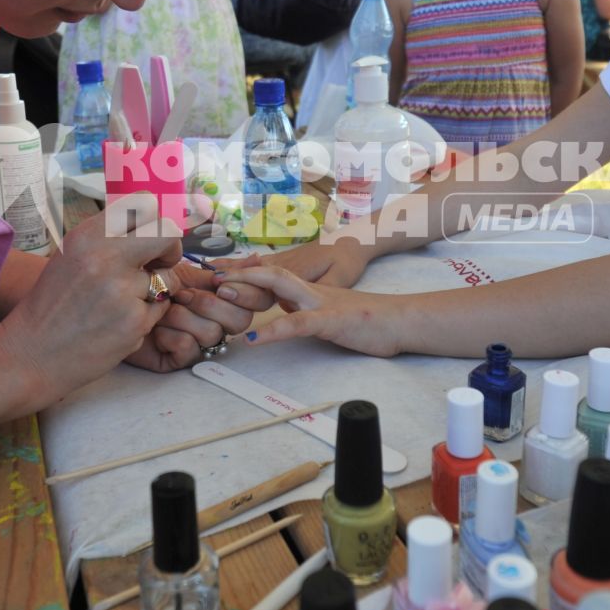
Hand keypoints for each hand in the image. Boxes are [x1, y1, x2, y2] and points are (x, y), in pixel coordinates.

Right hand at [0, 194, 183, 400]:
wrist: (33, 352)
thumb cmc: (54, 303)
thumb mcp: (71, 255)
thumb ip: (107, 237)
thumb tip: (149, 221)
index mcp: (87, 236)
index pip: (144, 203)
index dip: (154, 220)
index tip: (150, 237)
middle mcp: (104, 257)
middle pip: (167, 233)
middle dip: (171, 248)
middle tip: (160, 263)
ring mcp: (121, 291)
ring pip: (169, 278)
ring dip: (158, 288)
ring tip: (129, 300)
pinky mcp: (134, 322)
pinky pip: (161, 309)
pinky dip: (147, 316)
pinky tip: (120, 322)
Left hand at [124, 262, 272, 371]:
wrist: (114, 308)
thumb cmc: (149, 287)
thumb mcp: (184, 272)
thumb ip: (220, 269)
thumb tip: (257, 259)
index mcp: (224, 300)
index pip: (258, 300)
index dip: (246, 291)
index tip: (218, 282)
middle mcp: (218, 324)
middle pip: (241, 320)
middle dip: (208, 303)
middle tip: (181, 295)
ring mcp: (201, 344)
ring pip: (213, 333)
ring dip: (182, 316)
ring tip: (162, 310)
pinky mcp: (182, 361)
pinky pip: (189, 347)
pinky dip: (169, 334)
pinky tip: (155, 330)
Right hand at [215, 238, 369, 288]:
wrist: (352, 238)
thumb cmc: (346, 259)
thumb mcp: (341, 277)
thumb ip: (322, 288)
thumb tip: (302, 299)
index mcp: (297, 271)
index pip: (265, 281)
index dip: (244, 286)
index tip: (224, 289)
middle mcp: (284, 264)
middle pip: (252, 272)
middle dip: (229, 277)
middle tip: (205, 283)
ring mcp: (281, 260)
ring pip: (250, 265)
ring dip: (228, 268)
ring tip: (202, 272)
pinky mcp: (282, 260)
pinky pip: (254, 263)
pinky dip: (235, 265)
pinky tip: (220, 267)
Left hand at [221, 266, 405, 356]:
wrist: (401, 321)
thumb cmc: (368, 322)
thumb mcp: (328, 313)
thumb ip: (304, 309)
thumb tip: (282, 310)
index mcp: (309, 291)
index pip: (271, 275)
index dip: (244, 272)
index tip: (215, 273)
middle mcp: (311, 292)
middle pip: (269, 273)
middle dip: (237, 272)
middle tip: (207, 275)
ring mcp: (322, 304)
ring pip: (281, 289)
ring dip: (249, 288)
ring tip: (220, 293)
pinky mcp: (333, 321)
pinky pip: (299, 324)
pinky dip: (275, 330)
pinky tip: (255, 338)